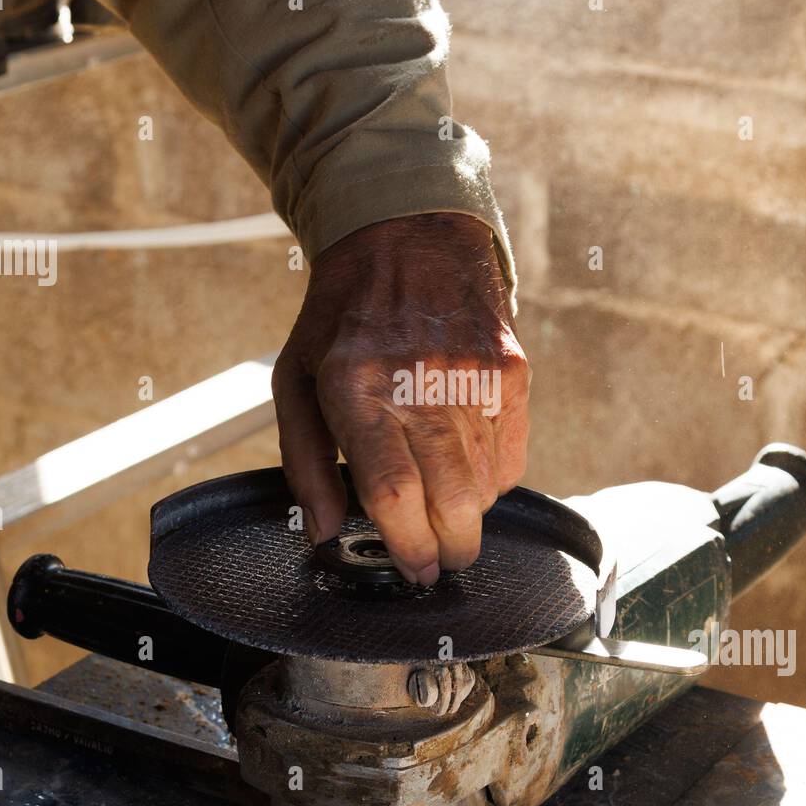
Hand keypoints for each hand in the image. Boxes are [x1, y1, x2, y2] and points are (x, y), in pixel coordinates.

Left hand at [272, 212, 529, 584]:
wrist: (408, 236)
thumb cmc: (343, 318)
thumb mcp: (294, 379)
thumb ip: (302, 462)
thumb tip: (323, 530)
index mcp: (357, 386)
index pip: (394, 490)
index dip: (407, 545)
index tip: (410, 569)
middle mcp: (421, 381)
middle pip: (453, 502)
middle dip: (447, 550)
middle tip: (434, 560)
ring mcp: (475, 375)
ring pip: (486, 487)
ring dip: (467, 516)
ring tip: (443, 508)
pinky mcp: (511, 371)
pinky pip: (511, 458)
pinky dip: (490, 481)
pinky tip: (464, 469)